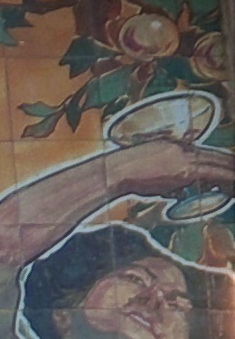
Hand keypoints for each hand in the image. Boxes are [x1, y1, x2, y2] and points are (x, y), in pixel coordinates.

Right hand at [102, 139, 234, 204]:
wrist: (115, 171)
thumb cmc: (124, 174)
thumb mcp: (148, 173)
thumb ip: (168, 180)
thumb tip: (180, 193)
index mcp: (175, 146)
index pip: (205, 153)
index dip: (221, 161)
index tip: (230, 167)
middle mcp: (184, 149)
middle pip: (216, 156)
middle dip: (230, 166)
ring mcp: (185, 159)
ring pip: (218, 164)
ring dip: (230, 174)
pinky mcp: (185, 171)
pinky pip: (214, 174)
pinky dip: (227, 180)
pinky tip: (232, 187)